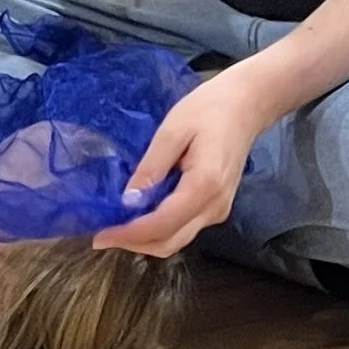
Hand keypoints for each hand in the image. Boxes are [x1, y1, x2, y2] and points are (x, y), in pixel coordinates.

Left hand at [91, 69, 272, 258]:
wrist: (247, 106)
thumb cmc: (209, 109)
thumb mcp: (172, 130)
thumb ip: (151, 168)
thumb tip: (128, 201)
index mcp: (205, 185)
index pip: (163, 224)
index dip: (130, 234)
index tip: (101, 235)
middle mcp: (214, 206)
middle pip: (170, 242)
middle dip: (134, 243)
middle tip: (102, 234)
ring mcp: (218, 210)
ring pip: (177, 240)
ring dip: (145, 239)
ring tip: (116, 226)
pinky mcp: (216, 207)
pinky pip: (184, 229)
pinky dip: (159, 229)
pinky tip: (140, 216)